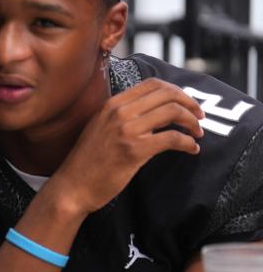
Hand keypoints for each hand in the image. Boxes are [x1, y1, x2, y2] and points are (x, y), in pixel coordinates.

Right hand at [51, 78, 203, 214]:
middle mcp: (119, 112)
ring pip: (173, 112)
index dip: (176, 91)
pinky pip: (172, 138)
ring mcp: (127, 130)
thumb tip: (152, 112)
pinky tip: (191, 149)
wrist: (73, 186)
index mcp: (111, 104)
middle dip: (190, 104)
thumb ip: (121, 116)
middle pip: (167, 94)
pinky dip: (188, 143)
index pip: (152, 84)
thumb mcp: (100, 128)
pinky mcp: (135, 150)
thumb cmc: (87, 161)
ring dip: (192, 122)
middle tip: (199, 117)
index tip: (186, 103)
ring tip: (197, 134)